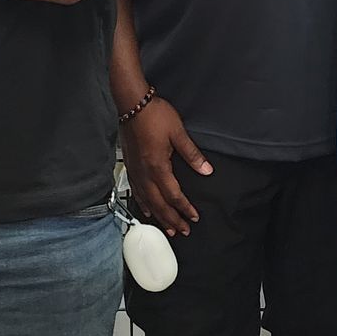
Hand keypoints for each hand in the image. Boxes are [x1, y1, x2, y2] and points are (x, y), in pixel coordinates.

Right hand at [120, 98, 211, 235]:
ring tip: (167, 227)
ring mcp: (135, 171)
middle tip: (182, 231)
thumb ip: (192, 154)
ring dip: (158, 216)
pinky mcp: (130, 165)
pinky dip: (143, 203)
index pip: (173, 195)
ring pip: (146, 200)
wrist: (132, 104)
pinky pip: (136, 191)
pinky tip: (146, 208)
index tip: (193, 217)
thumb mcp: (178, 133)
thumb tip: (206, 170)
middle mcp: (145, 173)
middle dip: (171, 219)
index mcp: (158, 167)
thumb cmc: (154, 115)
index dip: (184, 208)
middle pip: (159, 204)